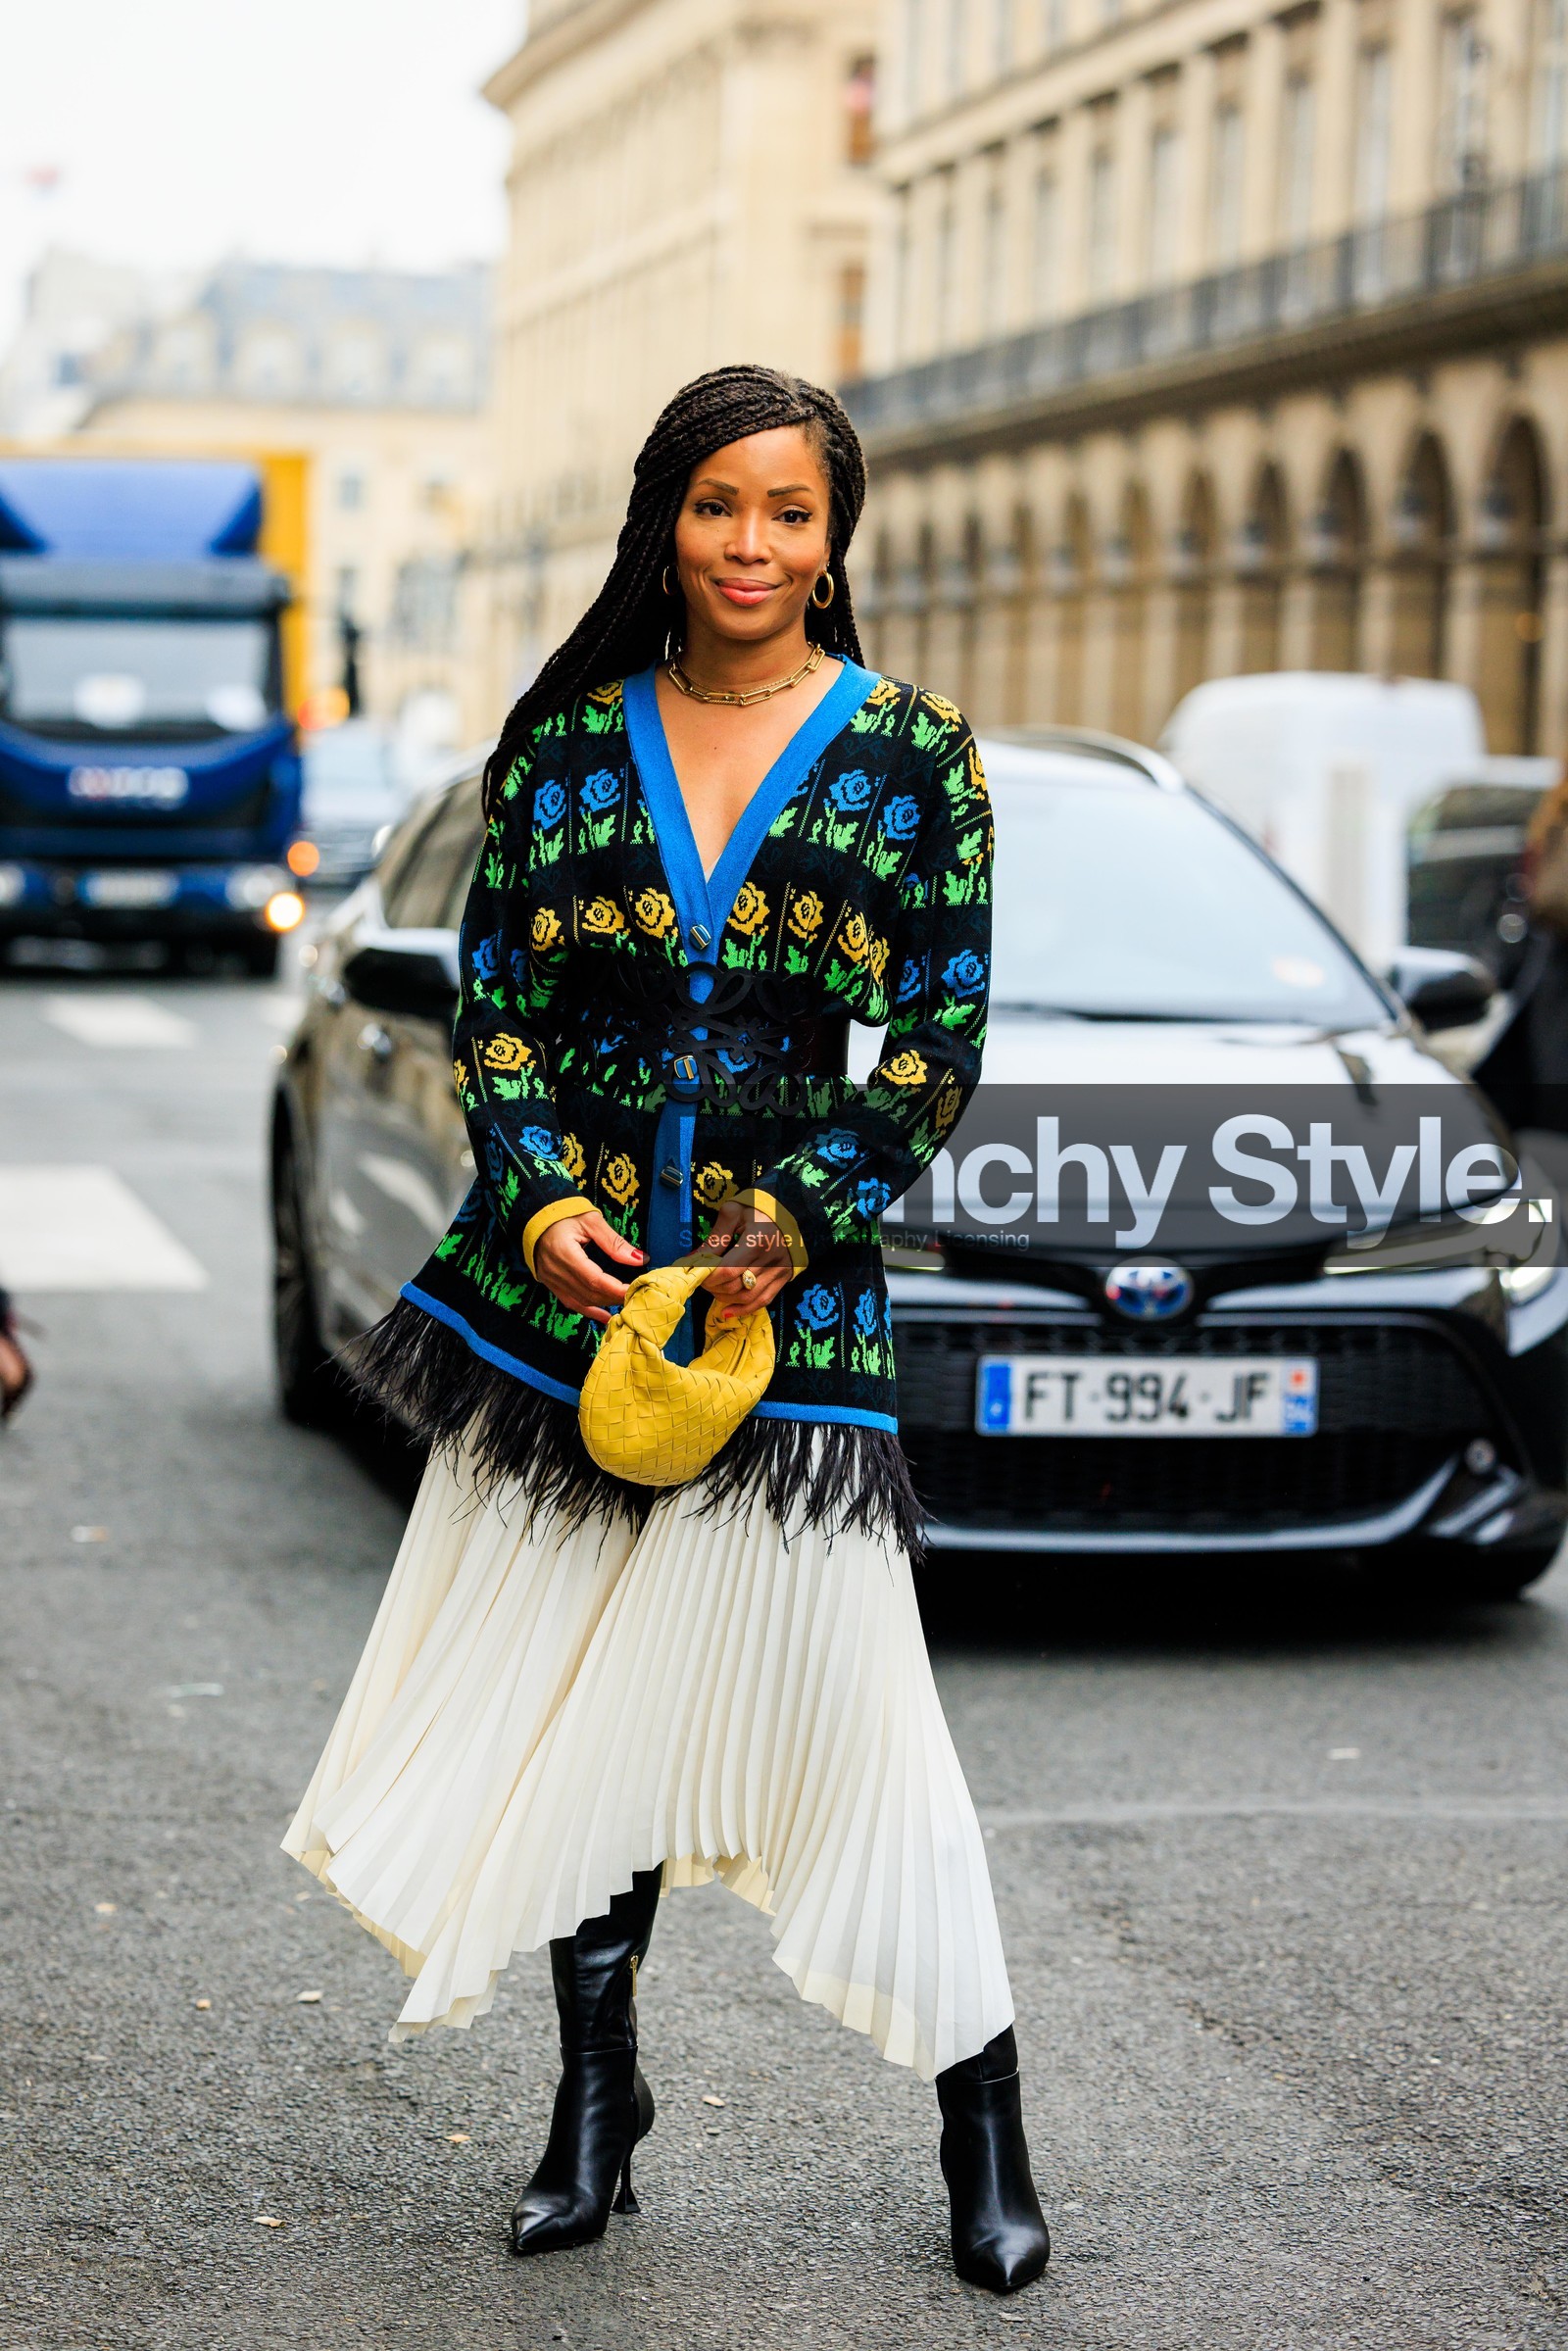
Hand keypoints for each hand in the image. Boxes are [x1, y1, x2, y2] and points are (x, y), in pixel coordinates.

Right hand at [533, 1209, 644, 1325]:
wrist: (537, 1217)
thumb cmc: (564, 1215)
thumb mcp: (591, 1221)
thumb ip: (614, 1242)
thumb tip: (639, 1259)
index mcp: (564, 1252)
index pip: (594, 1279)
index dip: (616, 1288)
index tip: (635, 1288)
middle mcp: (555, 1270)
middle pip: (589, 1293)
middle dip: (614, 1296)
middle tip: (634, 1294)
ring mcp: (550, 1279)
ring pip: (581, 1301)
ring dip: (604, 1303)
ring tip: (624, 1301)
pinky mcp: (550, 1283)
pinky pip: (571, 1302)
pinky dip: (590, 1311)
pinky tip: (606, 1316)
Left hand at [694, 1199, 795, 1320]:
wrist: (791, 1211)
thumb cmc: (757, 1209)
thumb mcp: (733, 1213)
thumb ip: (714, 1238)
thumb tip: (692, 1260)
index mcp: (756, 1240)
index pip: (727, 1270)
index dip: (708, 1276)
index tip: (697, 1271)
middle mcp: (770, 1260)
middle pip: (735, 1286)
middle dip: (713, 1287)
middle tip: (704, 1279)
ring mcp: (779, 1272)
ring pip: (747, 1297)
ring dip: (725, 1298)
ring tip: (714, 1289)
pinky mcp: (783, 1279)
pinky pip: (762, 1301)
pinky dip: (743, 1310)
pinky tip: (727, 1311)